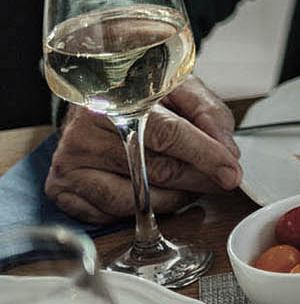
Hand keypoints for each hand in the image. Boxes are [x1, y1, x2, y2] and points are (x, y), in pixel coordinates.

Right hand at [45, 77, 242, 223]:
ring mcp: (70, 167)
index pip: (167, 134)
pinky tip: (157, 191)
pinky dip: (145, 209)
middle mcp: (84, 135)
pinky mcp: (64, 192)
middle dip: (199, 179)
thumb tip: (228, 153)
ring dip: (176, 198)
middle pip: (156, 170)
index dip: (205, 155)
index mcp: (113, 102)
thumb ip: (209, 114)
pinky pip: (114, 215)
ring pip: (137, 199)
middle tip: (222, 179)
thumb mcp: (180, 88)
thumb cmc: (141, 96)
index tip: (231, 172)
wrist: (97, 98)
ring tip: (191, 183)